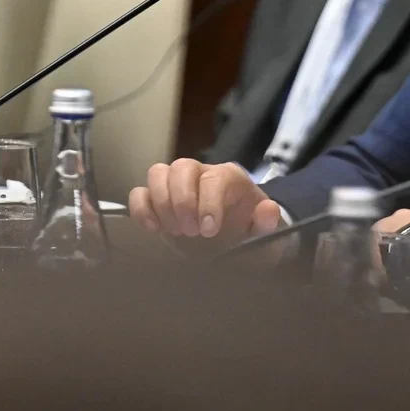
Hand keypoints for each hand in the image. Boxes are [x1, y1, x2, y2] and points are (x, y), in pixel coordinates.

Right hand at [127, 159, 282, 247]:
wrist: (235, 243)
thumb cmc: (249, 236)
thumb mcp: (266, 237)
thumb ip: (267, 224)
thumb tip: (269, 209)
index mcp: (230, 179)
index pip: (215, 178)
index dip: (209, 202)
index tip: (209, 231)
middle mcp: (201, 174)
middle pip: (182, 167)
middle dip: (182, 200)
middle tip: (190, 232)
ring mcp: (177, 185)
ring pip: (158, 173)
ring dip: (161, 203)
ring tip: (174, 231)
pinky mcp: (158, 201)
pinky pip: (140, 192)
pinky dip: (141, 209)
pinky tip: (153, 229)